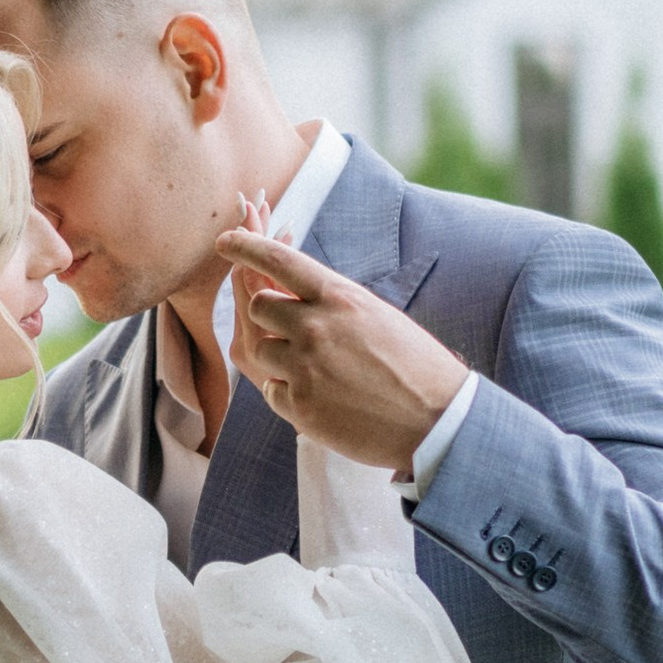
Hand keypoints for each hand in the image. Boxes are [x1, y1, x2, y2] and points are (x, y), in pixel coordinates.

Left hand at [215, 227, 468, 473]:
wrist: (437, 420)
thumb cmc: (414, 365)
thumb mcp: (375, 316)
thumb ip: (330, 304)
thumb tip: (291, 298)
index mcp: (339, 297)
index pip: (278, 259)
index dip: (246, 245)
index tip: (225, 242)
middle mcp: (315, 327)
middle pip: (258, 306)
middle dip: (270, 318)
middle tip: (300, 336)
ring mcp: (303, 367)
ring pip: (258, 350)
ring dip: (279, 359)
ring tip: (322, 372)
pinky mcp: (298, 406)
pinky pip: (271, 391)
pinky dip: (290, 395)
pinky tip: (326, 400)